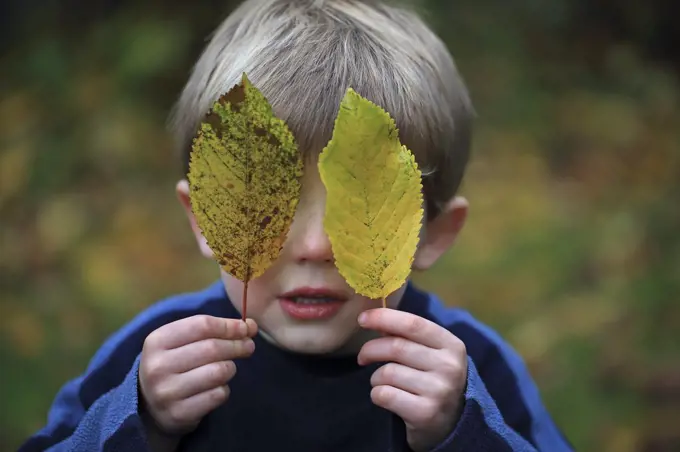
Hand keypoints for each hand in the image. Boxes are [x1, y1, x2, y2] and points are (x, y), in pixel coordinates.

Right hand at [139, 315, 256, 436]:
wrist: (150, 408)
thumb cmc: (173, 365)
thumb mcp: (181, 342)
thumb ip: (212, 330)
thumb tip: (249, 325)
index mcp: (157, 341)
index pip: (202, 325)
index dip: (229, 326)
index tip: (245, 328)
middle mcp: (158, 366)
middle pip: (212, 348)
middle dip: (237, 345)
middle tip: (248, 346)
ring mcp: (166, 392)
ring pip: (218, 372)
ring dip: (230, 368)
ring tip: (228, 368)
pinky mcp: (179, 414)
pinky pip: (217, 395)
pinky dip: (224, 389)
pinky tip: (216, 388)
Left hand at [357, 309, 466, 451]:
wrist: (450, 425)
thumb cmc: (432, 381)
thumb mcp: (431, 354)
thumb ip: (408, 336)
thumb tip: (374, 318)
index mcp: (452, 345)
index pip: (413, 324)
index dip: (384, 318)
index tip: (362, 319)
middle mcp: (449, 367)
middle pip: (396, 347)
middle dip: (371, 349)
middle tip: (362, 357)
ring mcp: (439, 391)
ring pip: (388, 372)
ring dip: (376, 377)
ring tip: (383, 383)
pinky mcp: (425, 413)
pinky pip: (384, 394)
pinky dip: (377, 394)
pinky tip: (387, 397)